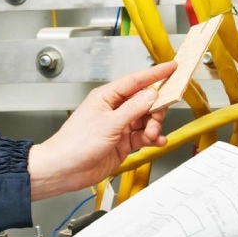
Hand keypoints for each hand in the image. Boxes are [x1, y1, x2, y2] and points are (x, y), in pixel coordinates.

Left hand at [27, 61, 175, 199]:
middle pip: (144, 102)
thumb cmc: (76, 143)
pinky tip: (156, 141)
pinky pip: (143, 136)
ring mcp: (119, 126)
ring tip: (151, 135)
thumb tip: (151, 94)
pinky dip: (152, 138)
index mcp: (106, 98)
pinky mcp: (122, 143)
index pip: (135, 81)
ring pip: (146, 120)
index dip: (154, 74)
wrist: (66, 169)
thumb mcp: (109, 124)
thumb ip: (133, 109)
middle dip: (155, 109)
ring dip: (153, 127)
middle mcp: (113, 110)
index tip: (171, 67)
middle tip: (157, 118)